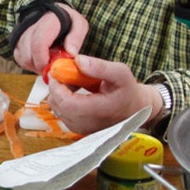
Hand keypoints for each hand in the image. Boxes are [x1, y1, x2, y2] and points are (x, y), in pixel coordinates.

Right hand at [13, 4, 87, 73]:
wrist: (52, 13)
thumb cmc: (66, 20)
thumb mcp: (79, 24)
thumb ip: (76, 37)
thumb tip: (71, 53)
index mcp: (48, 20)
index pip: (39, 42)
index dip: (43, 59)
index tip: (52, 68)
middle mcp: (30, 25)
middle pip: (28, 54)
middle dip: (41, 66)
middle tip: (53, 68)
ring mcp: (21, 33)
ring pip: (23, 58)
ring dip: (35, 66)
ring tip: (48, 62)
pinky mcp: (17, 41)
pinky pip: (19, 58)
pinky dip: (30, 64)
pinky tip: (40, 60)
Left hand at [46, 55, 162, 134]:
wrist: (134, 108)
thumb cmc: (128, 90)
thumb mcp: (120, 73)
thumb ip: (100, 67)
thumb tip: (78, 60)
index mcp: (99, 111)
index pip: (67, 103)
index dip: (57, 87)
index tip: (56, 72)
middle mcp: (88, 125)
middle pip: (59, 107)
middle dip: (55, 88)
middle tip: (60, 72)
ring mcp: (82, 129)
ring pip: (58, 110)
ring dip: (58, 94)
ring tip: (70, 81)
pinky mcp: (78, 129)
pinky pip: (62, 114)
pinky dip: (62, 101)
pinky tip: (73, 91)